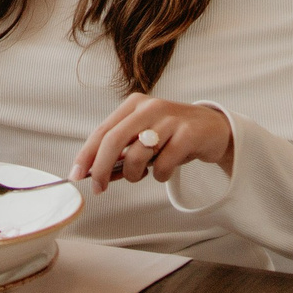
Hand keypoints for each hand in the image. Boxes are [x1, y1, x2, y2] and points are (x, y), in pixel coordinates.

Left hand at [68, 95, 233, 192]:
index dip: (86, 154)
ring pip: (137, 155)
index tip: (76, 175)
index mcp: (134, 105)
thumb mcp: (145, 138)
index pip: (102, 131)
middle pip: (113, 140)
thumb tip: (94, 174)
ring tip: (144, 174)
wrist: (215, 129)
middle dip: (100, 169)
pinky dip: (160, 175)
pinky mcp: (188, 133)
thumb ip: (121, 153)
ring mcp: (170, 119)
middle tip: (99, 188)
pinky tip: (166, 170)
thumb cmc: (173, 136)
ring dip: (135, 174)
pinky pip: (163, 165)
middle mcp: (150, 107)